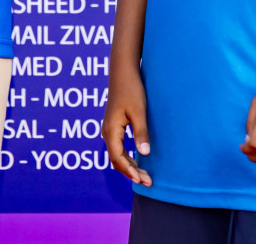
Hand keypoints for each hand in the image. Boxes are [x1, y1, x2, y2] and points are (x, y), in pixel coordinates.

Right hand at [102, 64, 152, 185]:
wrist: (123, 73)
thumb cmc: (131, 90)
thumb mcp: (139, 112)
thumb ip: (140, 133)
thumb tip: (143, 154)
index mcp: (111, 130)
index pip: (118, 158)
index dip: (129, 171)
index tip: (142, 180)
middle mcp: (107, 132)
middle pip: (117, 160)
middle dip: (131, 172)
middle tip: (148, 182)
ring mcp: (109, 130)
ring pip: (117, 155)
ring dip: (130, 167)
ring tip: (145, 176)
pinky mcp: (114, 127)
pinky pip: (118, 148)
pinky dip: (127, 158)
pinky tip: (138, 162)